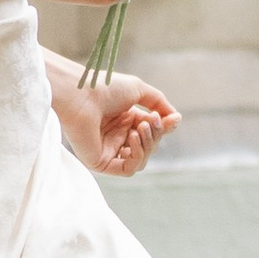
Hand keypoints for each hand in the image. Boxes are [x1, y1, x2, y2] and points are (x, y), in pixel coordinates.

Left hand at [57, 75, 178, 178]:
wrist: (81, 94)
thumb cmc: (105, 88)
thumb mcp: (139, 90)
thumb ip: (159, 103)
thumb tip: (177, 120)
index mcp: (124, 120)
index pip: (151, 132)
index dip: (163, 127)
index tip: (172, 119)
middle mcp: (116, 137)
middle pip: (148, 147)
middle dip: (155, 135)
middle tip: (150, 121)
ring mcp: (108, 151)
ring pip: (140, 160)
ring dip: (147, 146)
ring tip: (140, 129)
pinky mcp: (100, 162)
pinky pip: (127, 169)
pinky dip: (136, 157)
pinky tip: (132, 141)